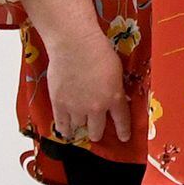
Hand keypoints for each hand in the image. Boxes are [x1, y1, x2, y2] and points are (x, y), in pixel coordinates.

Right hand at [44, 25, 131, 145]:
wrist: (75, 46)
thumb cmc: (98, 52)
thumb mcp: (117, 71)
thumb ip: (115, 88)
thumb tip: (116, 96)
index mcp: (114, 98)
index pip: (122, 120)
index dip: (123, 131)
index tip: (124, 138)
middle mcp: (96, 107)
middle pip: (97, 129)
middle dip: (98, 133)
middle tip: (97, 133)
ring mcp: (76, 107)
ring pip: (79, 126)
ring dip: (80, 127)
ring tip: (79, 128)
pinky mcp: (59, 104)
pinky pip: (61, 123)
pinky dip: (64, 129)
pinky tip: (66, 132)